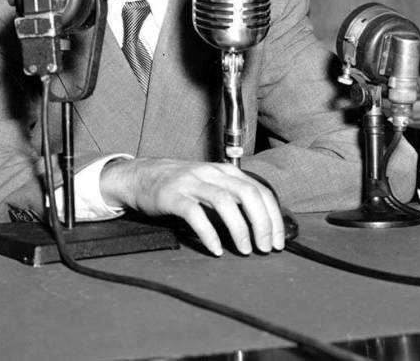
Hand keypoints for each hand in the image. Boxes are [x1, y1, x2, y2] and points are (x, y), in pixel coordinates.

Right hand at [99, 158, 284, 256]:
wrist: (140, 175)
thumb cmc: (179, 184)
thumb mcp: (210, 183)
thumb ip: (232, 196)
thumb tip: (261, 224)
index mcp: (225, 171)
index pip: (260, 190)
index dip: (273, 217)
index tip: (278, 240)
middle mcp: (211, 173)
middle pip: (247, 194)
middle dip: (262, 223)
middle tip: (266, 248)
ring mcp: (191, 183)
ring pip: (224, 202)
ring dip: (239, 229)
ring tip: (244, 250)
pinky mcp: (172, 196)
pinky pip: (195, 214)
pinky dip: (209, 233)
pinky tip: (215, 248)